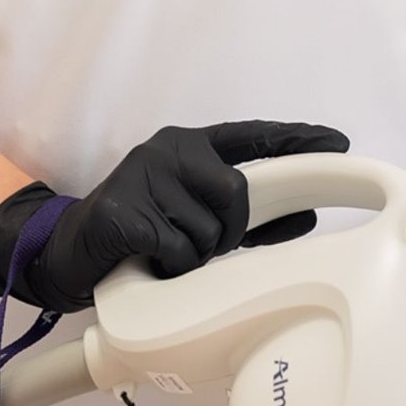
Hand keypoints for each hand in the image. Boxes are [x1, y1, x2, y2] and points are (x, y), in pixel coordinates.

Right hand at [0, 121, 349, 311]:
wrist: (68, 253)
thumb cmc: (139, 234)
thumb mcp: (194, 218)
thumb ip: (246, 217)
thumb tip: (305, 217)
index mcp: (188, 147)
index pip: (252, 137)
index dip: (296, 139)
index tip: (336, 144)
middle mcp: (167, 151)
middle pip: (237, 193)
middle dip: (228, 231)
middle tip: (196, 243)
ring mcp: (142, 176)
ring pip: (209, 230)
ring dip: (194, 256)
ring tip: (164, 252)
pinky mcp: (124, 211)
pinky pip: (178, 250)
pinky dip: (170, 268)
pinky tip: (147, 261)